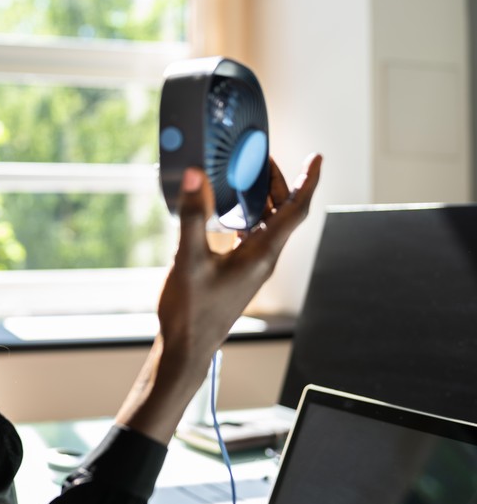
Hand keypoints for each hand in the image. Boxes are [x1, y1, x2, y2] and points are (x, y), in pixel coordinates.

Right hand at [159, 153, 321, 366]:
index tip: (316, 157)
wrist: (187, 346)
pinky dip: (244, 214)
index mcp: (262, 254)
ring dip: (261, 197)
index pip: (296, 210)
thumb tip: (194, 176)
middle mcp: (262, 258)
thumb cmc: (191, 311)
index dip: (308, 180)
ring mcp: (251, 266)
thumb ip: (193, 216)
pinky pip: (250, 234)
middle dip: (278, 181)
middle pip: (282, 212)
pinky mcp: (237, 271)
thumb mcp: (188, 259)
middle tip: (263, 157)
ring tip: (245, 175)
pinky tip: (225, 209)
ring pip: (266, 223)